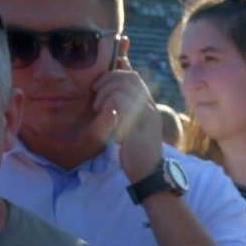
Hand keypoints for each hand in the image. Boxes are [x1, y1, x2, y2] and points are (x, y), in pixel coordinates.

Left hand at [92, 55, 163, 183]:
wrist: (148, 174)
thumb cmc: (136, 153)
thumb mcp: (130, 128)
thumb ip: (124, 111)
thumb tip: (110, 98)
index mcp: (148, 106)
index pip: (134, 77)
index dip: (116, 71)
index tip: (100, 83)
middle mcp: (150, 106)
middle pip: (129, 76)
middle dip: (107, 79)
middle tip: (95, 93)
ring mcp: (146, 113)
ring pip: (123, 85)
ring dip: (105, 91)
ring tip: (97, 106)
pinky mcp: (139, 122)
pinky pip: (119, 99)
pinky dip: (107, 102)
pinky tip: (103, 114)